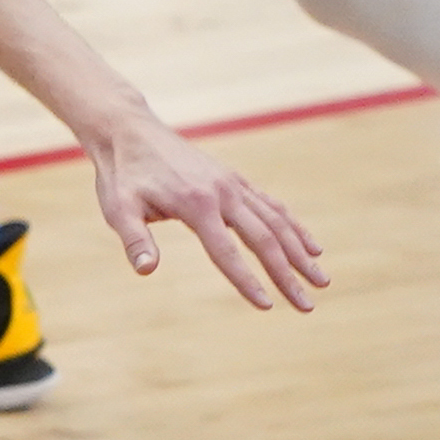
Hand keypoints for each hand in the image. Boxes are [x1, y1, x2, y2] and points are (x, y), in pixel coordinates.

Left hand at [86, 114, 325, 310]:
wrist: (130, 132)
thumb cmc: (121, 174)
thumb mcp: (118, 208)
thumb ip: (135, 239)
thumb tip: (146, 270)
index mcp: (196, 204)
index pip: (227, 251)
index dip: (247, 280)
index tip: (266, 307)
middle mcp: (224, 193)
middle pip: (265, 239)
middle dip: (288, 274)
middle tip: (307, 306)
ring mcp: (233, 184)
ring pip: (277, 222)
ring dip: (301, 252)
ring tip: (321, 279)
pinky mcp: (235, 180)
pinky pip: (272, 205)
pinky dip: (294, 227)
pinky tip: (311, 246)